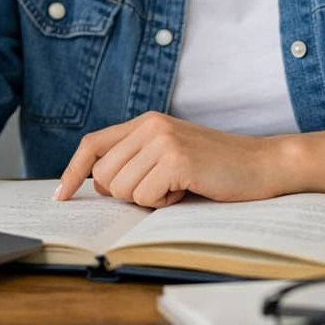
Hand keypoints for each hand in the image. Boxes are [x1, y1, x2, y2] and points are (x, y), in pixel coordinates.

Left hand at [54, 112, 291, 208]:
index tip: (61, 196)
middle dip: (127, 194)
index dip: (73, 171)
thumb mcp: (170, 154)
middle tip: (163, 187)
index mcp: (146, 122)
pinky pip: (146, 197)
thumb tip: (96, 184)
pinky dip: (165, 203)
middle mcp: (150, 126)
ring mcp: (163, 141)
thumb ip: (135, 161)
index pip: (93, 145)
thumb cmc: (216, 166)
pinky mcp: (176, 160)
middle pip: (104, 176)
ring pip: (122, 190)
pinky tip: (188, 188)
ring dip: (149, 200)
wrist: (263, 164)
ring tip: (178, 185)